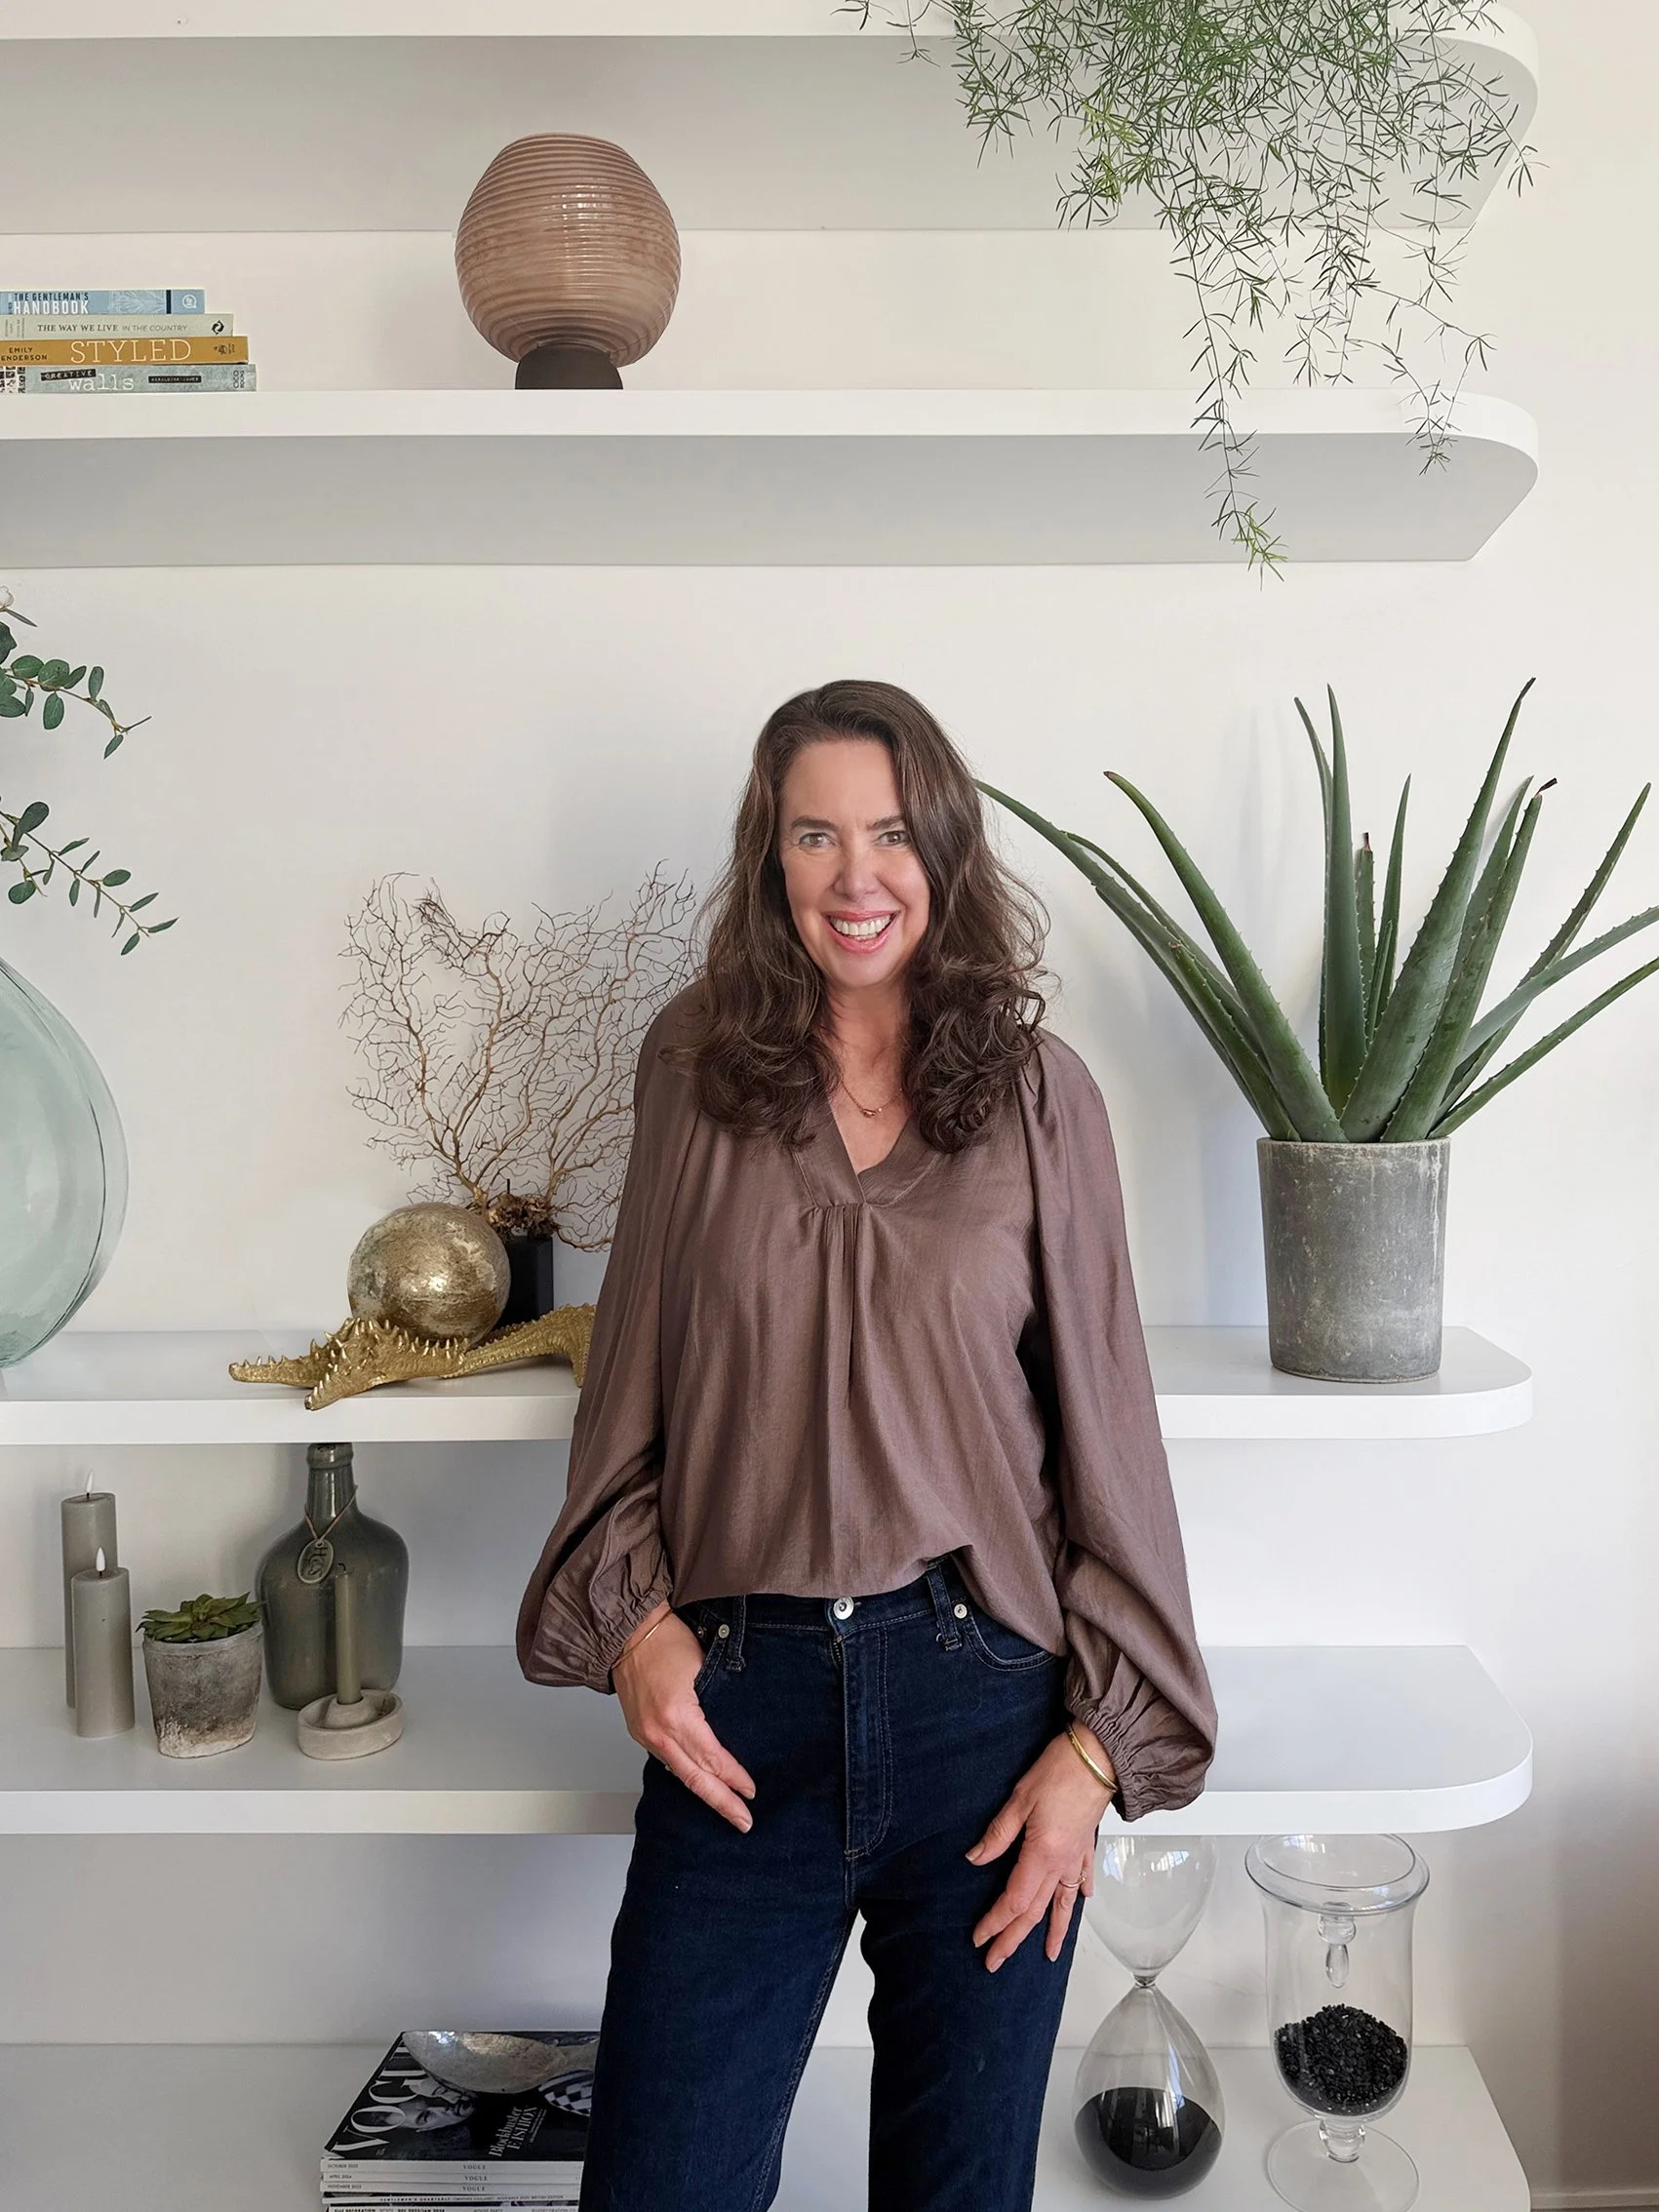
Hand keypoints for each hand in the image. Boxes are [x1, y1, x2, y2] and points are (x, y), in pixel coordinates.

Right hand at [611, 1602, 757, 1833]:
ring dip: (704, 1792)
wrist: (628, 1633)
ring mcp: (646, 1736)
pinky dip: (687, 1774)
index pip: (712, 1758)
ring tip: (725, 1807)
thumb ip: (718, 1701)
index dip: (733, 1777)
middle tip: (743, 1821)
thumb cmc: (665, 1641)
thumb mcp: (703, 1667)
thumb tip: (734, 1727)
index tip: (751, 1791)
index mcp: (677, 1716)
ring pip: (680, 1774)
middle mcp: (658, 1732)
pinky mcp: (641, 1732)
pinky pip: (667, 1761)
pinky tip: (701, 1781)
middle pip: (695, 1779)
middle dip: (721, 1802)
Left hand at [964, 1729, 1115, 1970]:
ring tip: (1047, 1955)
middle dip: (1013, 1938)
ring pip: (1062, 1904)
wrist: (1099, 1756)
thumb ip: (998, 1834)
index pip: (1013, 1900)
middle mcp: (1061, 1865)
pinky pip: (1082, 1879)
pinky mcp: (1087, 1845)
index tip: (979, 1939)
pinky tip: (1080, 1901)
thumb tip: (975, 1859)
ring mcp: (1077, 1858)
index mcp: (1041, 1855)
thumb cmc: (1059, 1771)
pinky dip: (1078, 1895)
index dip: (995, 1922)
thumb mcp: (1019, 1799)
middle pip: (1034, 1911)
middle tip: (995, 1961)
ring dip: (1053, 1931)